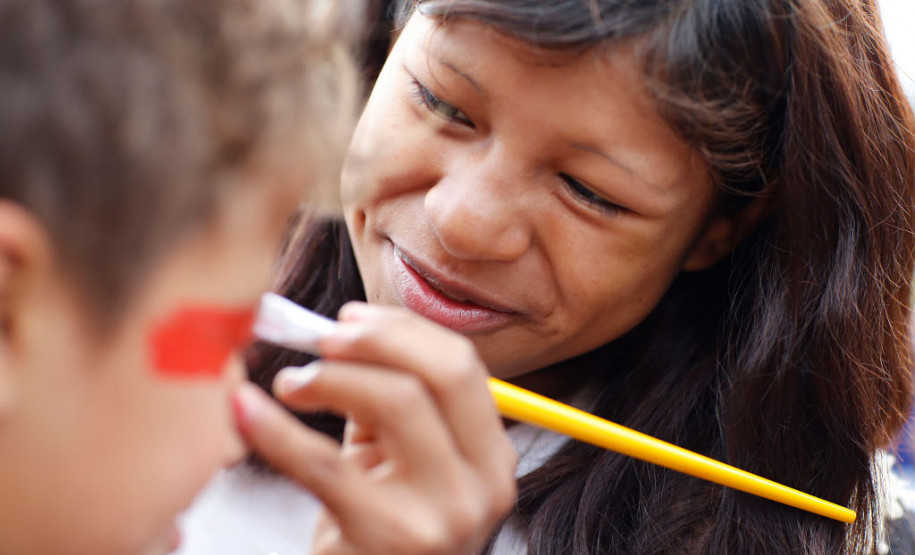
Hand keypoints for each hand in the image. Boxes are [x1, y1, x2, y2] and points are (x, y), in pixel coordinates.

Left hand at [234, 302, 517, 554]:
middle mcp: (481, 485)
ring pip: (397, 400)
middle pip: (442, 373)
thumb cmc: (381, 525)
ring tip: (290, 384)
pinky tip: (245, 407)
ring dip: (330, 375)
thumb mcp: (401, 462)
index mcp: (491, 458)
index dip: (403, 330)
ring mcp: (443, 513)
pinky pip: (323, 463)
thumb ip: (390, 400)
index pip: (462, 367)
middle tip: (321, 338)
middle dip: (376, 340)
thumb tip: (343, 330)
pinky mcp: (387, 537)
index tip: (350, 318)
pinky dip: (275, 429)